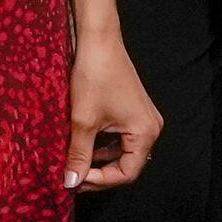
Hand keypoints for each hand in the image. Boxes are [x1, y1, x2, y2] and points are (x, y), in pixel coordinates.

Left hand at [64, 29, 160, 191]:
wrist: (98, 38)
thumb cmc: (95, 74)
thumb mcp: (83, 120)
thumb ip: (79, 155)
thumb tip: (71, 183)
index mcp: (145, 132)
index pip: (126, 173)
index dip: (100, 180)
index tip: (75, 180)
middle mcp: (150, 127)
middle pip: (126, 164)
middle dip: (99, 172)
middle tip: (73, 176)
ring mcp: (142, 118)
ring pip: (122, 152)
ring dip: (99, 160)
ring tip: (75, 162)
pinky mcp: (132, 109)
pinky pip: (120, 138)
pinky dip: (102, 145)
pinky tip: (84, 145)